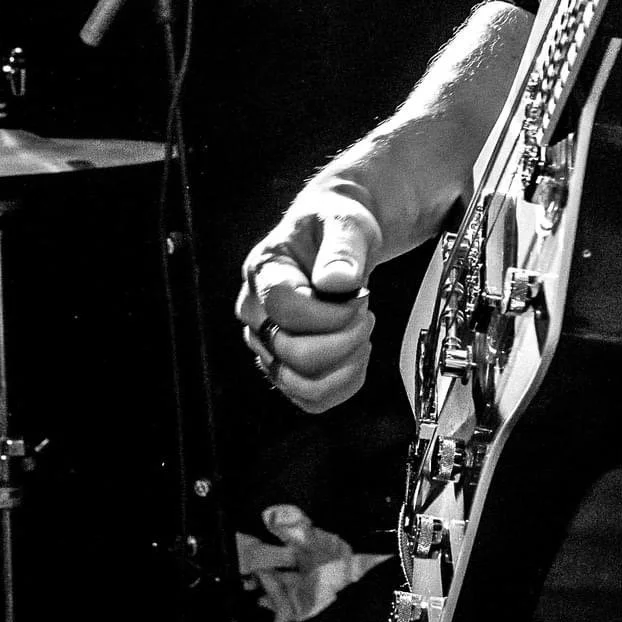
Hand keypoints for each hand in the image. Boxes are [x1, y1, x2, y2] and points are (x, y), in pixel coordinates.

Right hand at [235, 187, 383, 412]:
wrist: (336, 236)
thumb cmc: (336, 225)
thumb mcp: (346, 222)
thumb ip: (342, 248)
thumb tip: (337, 281)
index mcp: (263, 271)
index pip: (285, 310)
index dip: (330, 313)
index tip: (360, 296)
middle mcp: (256, 313)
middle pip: (291, 354)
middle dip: (343, 338)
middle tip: (365, 312)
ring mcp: (267, 344)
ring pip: (299, 384)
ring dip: (343, 365)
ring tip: (360, 333)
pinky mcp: (285, 367)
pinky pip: (310, 399)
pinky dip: (343, 384)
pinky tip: (357, 354)